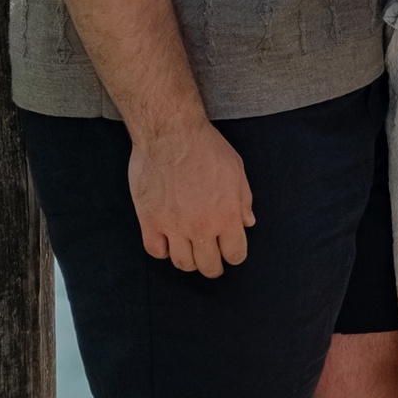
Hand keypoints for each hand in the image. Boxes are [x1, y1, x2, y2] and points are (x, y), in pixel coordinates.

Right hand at [128, 116, 254, 273]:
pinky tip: (168, 241)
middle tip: (212, 260)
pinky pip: (156, 251)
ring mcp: (173, 226)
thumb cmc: (205, 146)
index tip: (230, 251)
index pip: (235, 254)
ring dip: (189, 261)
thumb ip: (243, 200)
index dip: (234, 255)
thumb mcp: (236, 169)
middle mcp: (201, 226)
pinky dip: (163, 250)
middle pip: (209, 266)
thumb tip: (247, 223)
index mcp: (226, 215)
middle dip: (213, 265)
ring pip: (183, 263)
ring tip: (190, 251)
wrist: (170, 132)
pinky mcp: (149, 220)